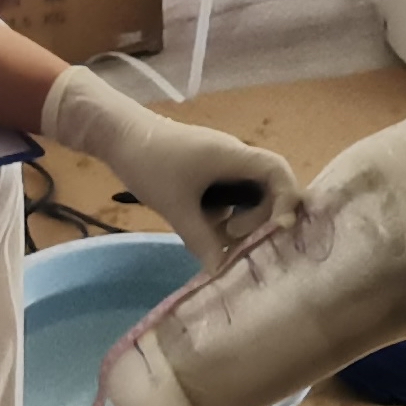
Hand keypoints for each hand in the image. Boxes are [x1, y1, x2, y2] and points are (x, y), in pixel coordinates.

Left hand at [41, 65, 302, 263]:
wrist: (119, 135)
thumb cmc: (149, 163)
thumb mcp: (175, 207)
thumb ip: (201, 240)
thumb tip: (220, 270)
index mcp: (234, 157)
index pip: (278, 172)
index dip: (286, 200)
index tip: (278, 228)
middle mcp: (234, 159)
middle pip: (267, 190)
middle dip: (257, 218)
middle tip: (231, 235)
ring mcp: (221, 165)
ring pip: (245, 196)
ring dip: (237, 219)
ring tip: (214, 235)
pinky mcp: (207, 173)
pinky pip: (227, 196)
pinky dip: (222, 214)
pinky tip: (202, 227)